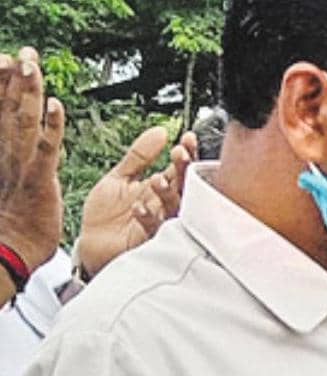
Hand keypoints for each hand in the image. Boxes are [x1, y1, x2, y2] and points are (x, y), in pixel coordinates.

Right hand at [0, 47, 66, 273]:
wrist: (9, 249)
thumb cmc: (15, 220)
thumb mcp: (11, 181)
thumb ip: (15, 156)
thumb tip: (18, 136)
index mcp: (1, 150)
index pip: (0, 109)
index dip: (3, 84)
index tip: (6, 59)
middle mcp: (6, 151)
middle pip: (8, 107)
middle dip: (15, 77)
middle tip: (26, 50)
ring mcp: (19, 164)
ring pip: (22, 119)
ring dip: (29, 91)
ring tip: (33, 64)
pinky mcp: (37, 180)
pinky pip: (45, 148)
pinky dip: (51, 126)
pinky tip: (57, 106)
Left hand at [75, 123, 194, 279]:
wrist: (91, 244)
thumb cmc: (107, 214)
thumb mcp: (120, 177)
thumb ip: (140, 155)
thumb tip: (161, 131)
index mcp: (161, 189)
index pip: (180, 169)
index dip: (186, 154)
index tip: (187, 138)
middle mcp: (165, 206)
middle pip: (185, 187)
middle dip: (184, 170)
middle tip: (179, 155)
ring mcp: (162, 224)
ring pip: (175, 208)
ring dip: (168, 193)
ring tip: (157, 181)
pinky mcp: (151, 241)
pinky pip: (155, 229)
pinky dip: (148, 217)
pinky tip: (139, 208)